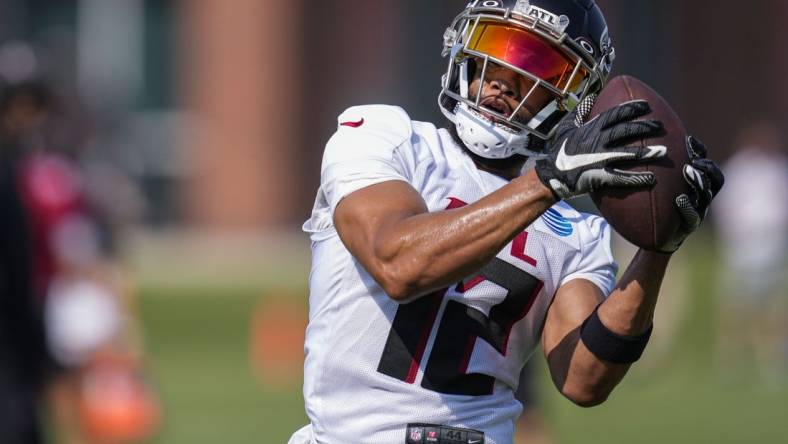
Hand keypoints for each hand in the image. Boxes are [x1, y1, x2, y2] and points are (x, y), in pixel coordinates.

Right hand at [535, 94, 667, 199]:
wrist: (550, 175)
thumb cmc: (558, 151)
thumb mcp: (565, 127)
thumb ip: (579, 112)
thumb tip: (590, 97)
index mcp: (590, 128)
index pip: (615, 114)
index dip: (631, 108)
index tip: (646, 105)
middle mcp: (597, 141)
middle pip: (625, 131)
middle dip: (644, 127)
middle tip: (660, 126)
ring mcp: (599, 159)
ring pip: (627, 154)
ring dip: (646, 153)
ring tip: (664, 151)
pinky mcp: (599, 176)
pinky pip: (621, 177)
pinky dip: (637, 178)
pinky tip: (651, 179)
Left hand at [657, 136, 724, 252]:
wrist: (653, 236)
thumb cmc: (653, 205)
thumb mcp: (654, 185)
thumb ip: (652, 167)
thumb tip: (634, 140)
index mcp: (695, 184)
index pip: (705, 163)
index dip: (700, 150)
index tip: (688, 140)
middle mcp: (700, 196)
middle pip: (715, 178)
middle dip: (706, 166)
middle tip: (693, 158)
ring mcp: (697, 211)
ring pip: (707, 195)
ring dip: (699, 181)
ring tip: (687, 171)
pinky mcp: (689, 226)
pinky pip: (693, 217)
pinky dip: (688, 207)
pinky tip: (679, 199)